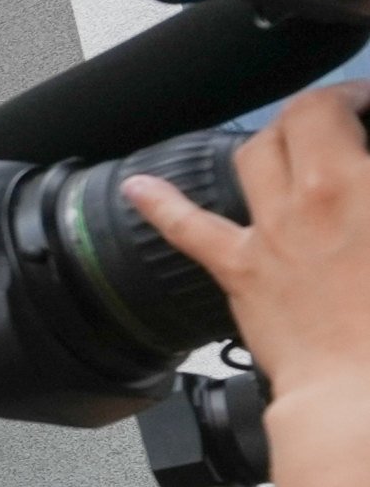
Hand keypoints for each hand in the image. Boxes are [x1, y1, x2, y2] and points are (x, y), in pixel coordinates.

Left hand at [122, 86, 369, 409]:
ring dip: (271, 138)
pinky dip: (161, 204)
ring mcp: (271, 233)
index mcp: (357, 183)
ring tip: (289, 139)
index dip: (355, 96)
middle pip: (298, 121)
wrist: (365, 391)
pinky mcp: (242, 271)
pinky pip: (189, 228)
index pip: (340, 109)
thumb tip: (364, 178)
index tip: (367, 104)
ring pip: (254, 156)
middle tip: (343, 116)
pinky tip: (138, 186)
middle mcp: (310, 198)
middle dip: (320, 109)